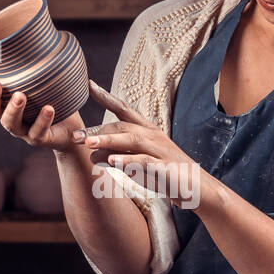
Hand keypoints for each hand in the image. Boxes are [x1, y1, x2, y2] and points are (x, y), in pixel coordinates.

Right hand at [0, 67, 82, 148]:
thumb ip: (31, 62)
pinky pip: (38, 132)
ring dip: (13, 109)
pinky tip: (48, 109)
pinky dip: (42, 120)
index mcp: (2, 99)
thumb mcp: (38, 78)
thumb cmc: (49, 97)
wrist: (69, 128)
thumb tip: (35, 31)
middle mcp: (7, 115)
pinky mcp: (39, 138)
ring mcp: (22, 129)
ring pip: (10, 123)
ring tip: (21, 96)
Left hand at [77, 80, 204, 207]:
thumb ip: (116, 154)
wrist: (197, 188)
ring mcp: (160, 150)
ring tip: (88, 143)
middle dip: (98, 130)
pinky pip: (144, 161)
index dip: (107, 97)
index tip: (89, 85)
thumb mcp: (137, 162)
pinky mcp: (164, 167)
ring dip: (109, 140)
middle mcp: (153, 135)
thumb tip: (90, 151)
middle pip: (122, 126)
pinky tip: (112, 162)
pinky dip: (128, 161)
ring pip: (132, 139)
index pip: (124, 110)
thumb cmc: (165, 174)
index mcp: (147, 130)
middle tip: (75, 136)